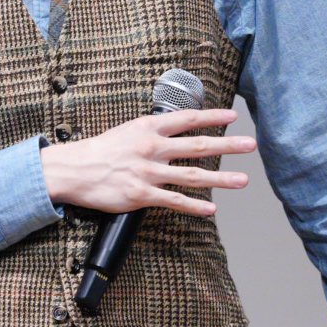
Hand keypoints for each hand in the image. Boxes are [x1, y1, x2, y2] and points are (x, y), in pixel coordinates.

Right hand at [40, 107, 255, 218]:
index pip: (187, 119)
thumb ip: (153, 132)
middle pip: (198, 145)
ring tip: (243, 181)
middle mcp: (153, 147)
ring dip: (221, 179)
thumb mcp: (128, 131)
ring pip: (193, 175)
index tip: (233, 117)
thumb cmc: (101, 151)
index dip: (212, 117)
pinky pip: (174, 201)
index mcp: (149, 127)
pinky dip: (194, 206)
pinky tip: (211, 210)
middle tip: (251, 144)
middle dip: (228, 145)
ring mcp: (149, 172)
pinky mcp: (142, 194)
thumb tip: (175, 132)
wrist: (75, 169)